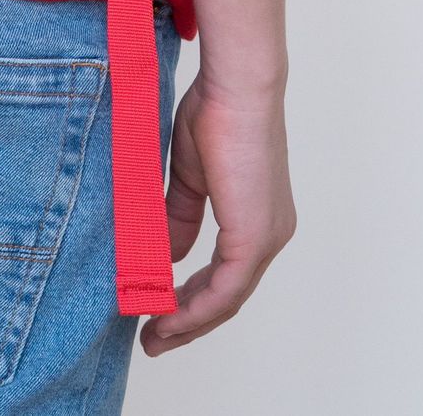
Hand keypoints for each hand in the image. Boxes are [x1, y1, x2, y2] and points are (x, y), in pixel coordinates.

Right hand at [140, 66, 296, 354]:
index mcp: (257, 217)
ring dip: (186, 321)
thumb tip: (170, 256)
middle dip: (186, 321)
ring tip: (152, 336)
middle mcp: (270, 234)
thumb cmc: (215, 111)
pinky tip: (167, 315)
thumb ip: (181, 215)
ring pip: (225, 300)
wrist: (235, 84)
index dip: (191, 300)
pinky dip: (194, 308)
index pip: (225, 276)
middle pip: (226, 297)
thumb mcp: (191, 175)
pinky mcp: (254, 237)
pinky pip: (224, 291)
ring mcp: (266, 238)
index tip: (157, 311)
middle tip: (151, 338)